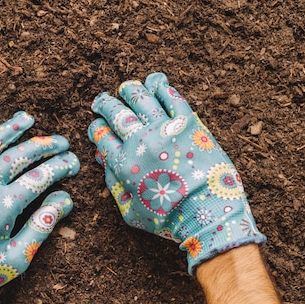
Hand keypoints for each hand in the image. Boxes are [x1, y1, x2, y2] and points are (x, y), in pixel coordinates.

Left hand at [0, 104, 79, 303]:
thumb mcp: (16, 259)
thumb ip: (41, 227)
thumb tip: (65, 200)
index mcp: (1, 208)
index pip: (38, 178)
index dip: (60, 167)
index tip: (73, 163)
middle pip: (18, 157)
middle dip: (43, 146)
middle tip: (62, 142)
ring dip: (10, 129)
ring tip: (28, 118)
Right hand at [88, 72, 264, 274]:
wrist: (209, 215)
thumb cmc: (169, 219)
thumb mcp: (131, 212)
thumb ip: (114, 186)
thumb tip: (104, 161)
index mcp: (123, 164)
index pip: (102, 136)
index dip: (96, 128)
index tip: (98, 126)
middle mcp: (140, 142)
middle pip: (116, 113)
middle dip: (104, 104)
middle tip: (102, 102)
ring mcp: (164, 129)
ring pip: (140, 98)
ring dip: (129, 90)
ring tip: (126, 88)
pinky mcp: (188, 123)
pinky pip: (171, 98)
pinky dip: (160, 87)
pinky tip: (155, 84)